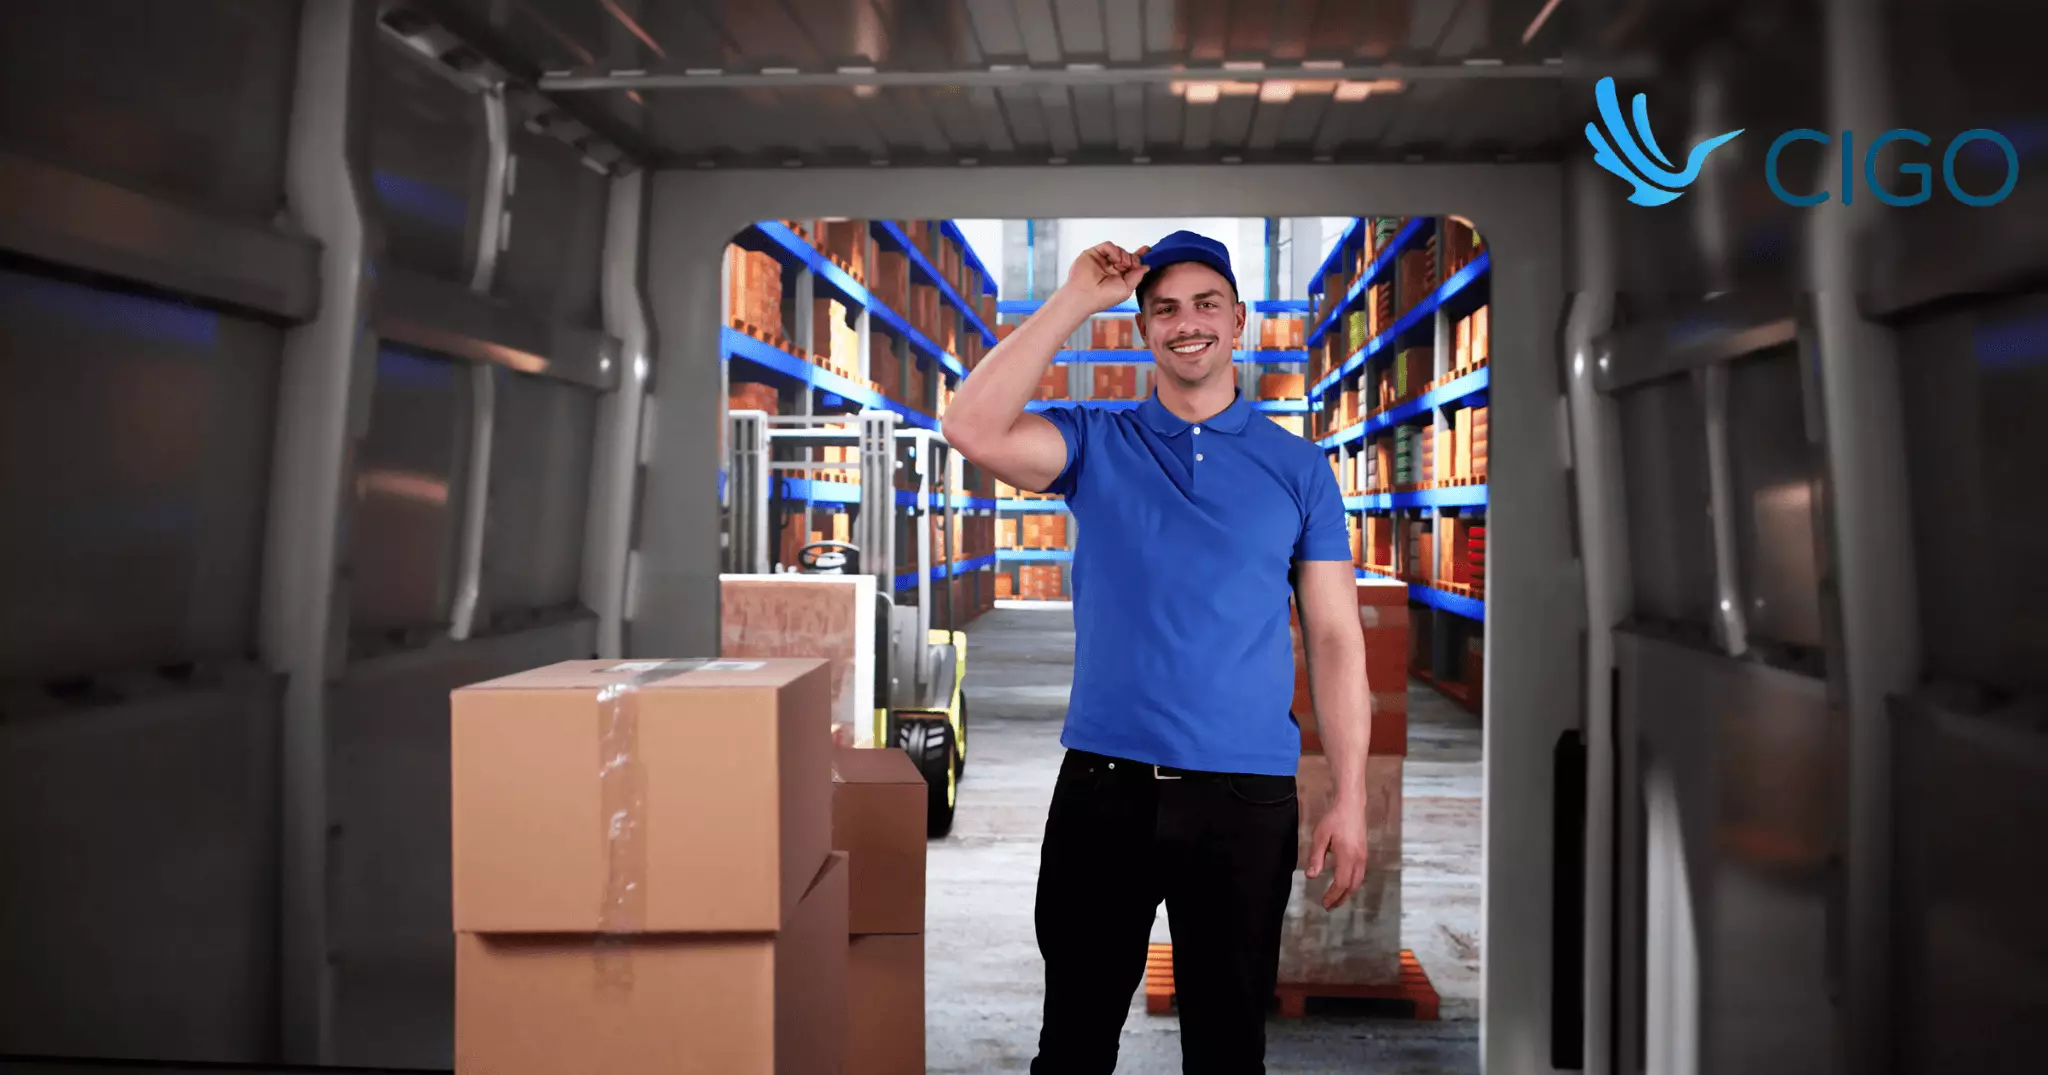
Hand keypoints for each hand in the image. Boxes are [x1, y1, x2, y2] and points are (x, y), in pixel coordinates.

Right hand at [1057, 242, 1151, 313]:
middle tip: (1133, 264)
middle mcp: (1111, 268)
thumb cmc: (1102, 298)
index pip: (1131, 264)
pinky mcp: (1094, 253)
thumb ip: (1137, 276)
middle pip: (1127, 255)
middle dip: (1133, 258)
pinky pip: (1108, 245)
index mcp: (1119, 277)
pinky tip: (1115, 259)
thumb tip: (1146, 267)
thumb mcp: (1127, 289)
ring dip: (1124, 255)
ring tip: (1122, 265)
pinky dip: (1114, 250)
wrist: (1085, 296)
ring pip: (1119, 249)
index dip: (1140, 257)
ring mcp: (1103, 260)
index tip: (1148, 252)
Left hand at [1306, 794, 1367, 909]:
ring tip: (1336, 899)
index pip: (1341, 883)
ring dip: (1347, 892)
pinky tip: (1344, 884)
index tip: (1324, 903)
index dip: (1333, 895)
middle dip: (1341, 898)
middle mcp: (1358, 859)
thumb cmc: (1334, 819)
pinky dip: (1352, 884)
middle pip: (1352, 886)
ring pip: (1358, 881)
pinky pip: (1360, 874)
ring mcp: (1363, 857)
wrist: (1351, 806)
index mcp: (1347, 856)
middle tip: (1329, 906)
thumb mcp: (1320, 836)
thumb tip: (1311, 877)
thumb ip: (1316, 857)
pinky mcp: (1364, 853)